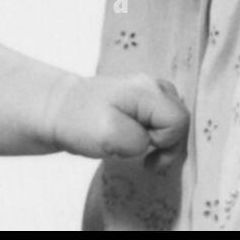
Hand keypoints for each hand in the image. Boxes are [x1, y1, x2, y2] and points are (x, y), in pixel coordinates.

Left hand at [47, 73, 188, 170]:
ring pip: (173, 120)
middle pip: (181, 118)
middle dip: (167, 142)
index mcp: (146, 90)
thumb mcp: (109, 135)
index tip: (144, 150)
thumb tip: (149, 141)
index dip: (166, 141)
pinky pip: (163, 119)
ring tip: (140, 148)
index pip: (179, 120)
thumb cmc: (80, 122)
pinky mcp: (142, 99)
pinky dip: (155, 135)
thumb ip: (139, 139)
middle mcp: (152, 84)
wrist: (59, 110)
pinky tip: (139, 140)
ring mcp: (148, 90)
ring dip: (162, 140)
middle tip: (145, 155)